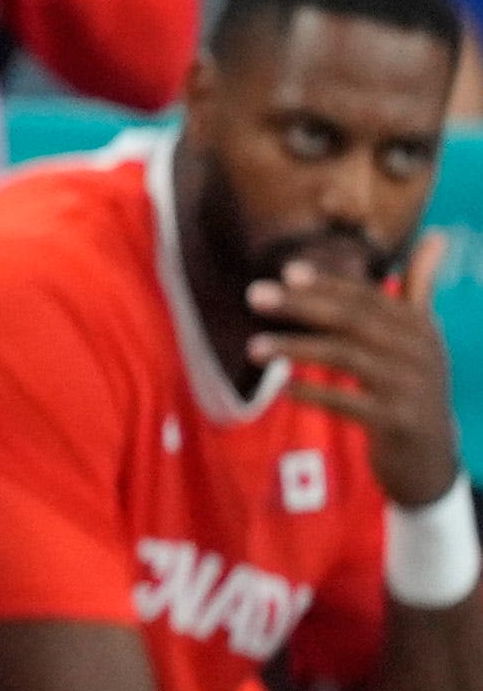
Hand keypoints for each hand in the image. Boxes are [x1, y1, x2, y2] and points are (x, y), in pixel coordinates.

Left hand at [253, 228, 461, 503]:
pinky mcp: (398, 421)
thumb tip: (438, 234)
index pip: (368, 298)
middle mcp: (421, 352)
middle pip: (354, 320)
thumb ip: (419, 288)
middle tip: (253, 295)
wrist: (431, 455)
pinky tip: (283, 389)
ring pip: (347, 358)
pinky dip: (315, 393)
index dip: (328, 283)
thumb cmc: (413, 386)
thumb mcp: (421, 338)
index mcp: (420, 328)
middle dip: (301, 305)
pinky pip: (349, 403)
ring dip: (296, 348)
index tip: (287, 271)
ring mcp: (412, 387)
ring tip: (253, 347)